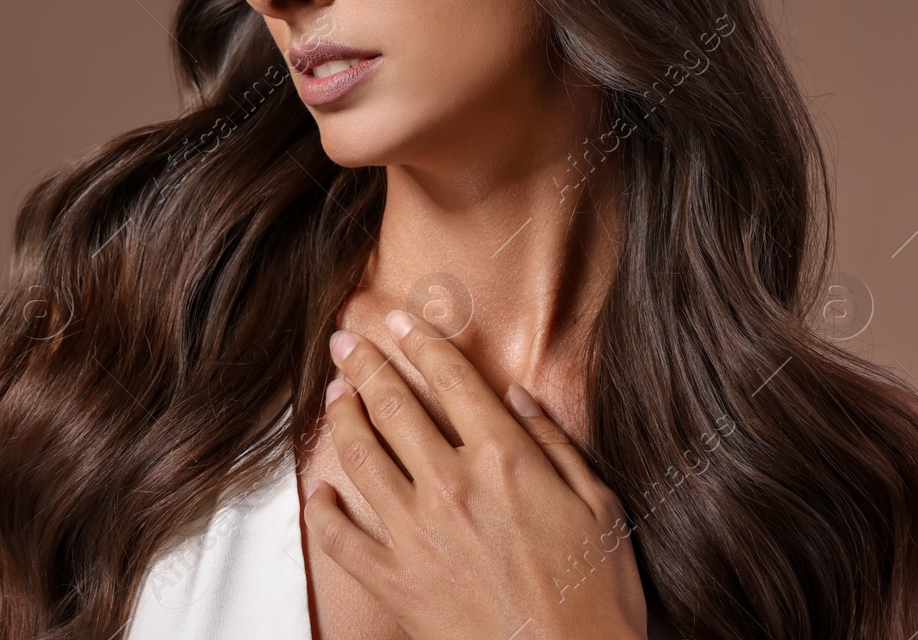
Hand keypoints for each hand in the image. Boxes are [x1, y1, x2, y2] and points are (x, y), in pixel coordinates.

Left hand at [302, 310, 648, 639]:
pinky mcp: (395, 580)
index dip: (419, 343)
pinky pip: (341, 537)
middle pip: (392, 407)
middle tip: (343, 344)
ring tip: (334, 397)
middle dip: (363, 366)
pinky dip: (322, 511)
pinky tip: (318, 492)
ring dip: (341, 419)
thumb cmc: (595, 596)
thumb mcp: (599, 505)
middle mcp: (450, 485)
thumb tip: (517, 396)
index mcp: (503, 459)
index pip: (450, 379)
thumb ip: (554, 444)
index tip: (397, 322)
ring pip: (359, 457)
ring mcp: (416, 533)